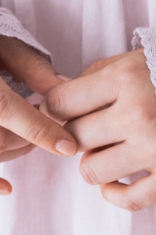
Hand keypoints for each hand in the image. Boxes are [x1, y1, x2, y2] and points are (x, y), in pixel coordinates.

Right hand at [0, 35, 77, 194]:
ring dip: (12, 151)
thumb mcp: (1, 46)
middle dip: (28, 138)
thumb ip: (30, 67)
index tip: (69, 147)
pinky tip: (8, 188)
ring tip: (26, 137)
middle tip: (49, 128)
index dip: (40, 130)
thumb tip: (63, 87)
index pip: (6, 109)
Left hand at [43, 50, 155, 211]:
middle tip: (99, 130)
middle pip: (75, 136)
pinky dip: (114, 194)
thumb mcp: (142, 58)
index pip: (60, 102)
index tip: (70, 111)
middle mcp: (138, 114)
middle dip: (80, 134)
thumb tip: (60, 96)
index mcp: (126, 78)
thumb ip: (100, 74)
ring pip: (91, 171)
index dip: (58, 107)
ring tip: (112, 153)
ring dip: (96, 163)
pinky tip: (117, 182)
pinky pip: (128, 200)